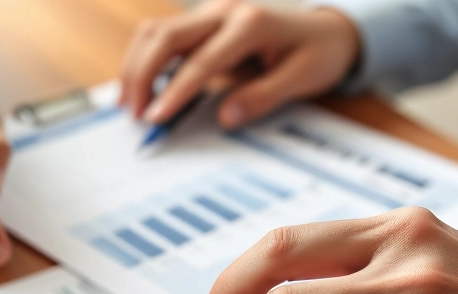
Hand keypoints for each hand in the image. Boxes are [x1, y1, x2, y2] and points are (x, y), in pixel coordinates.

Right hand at [119, 0, 359, 127]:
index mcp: (251, 23)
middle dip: (141, 74)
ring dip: (136, 65)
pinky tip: (141, 87)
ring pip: (156, 30)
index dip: (174, 91)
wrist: (328, 30)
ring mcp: (211, 12)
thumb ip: (263, 97)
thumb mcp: (303, 79)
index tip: (154, 118)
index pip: (201, 61)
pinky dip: (145, 59)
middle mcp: (225, 10)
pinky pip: (163, 35)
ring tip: (129, 103)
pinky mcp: (203, 22)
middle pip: (166, 36)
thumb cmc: (319, 54)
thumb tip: (225, 117)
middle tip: (134, 114)